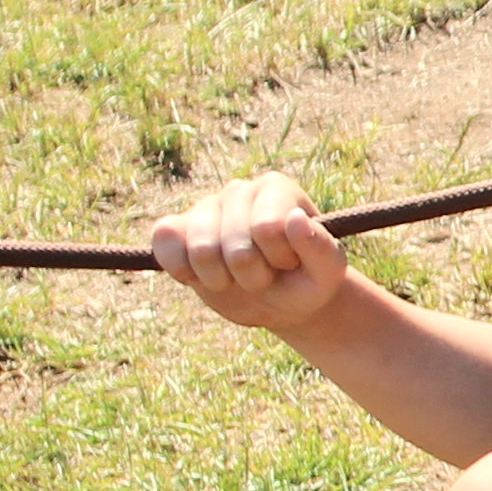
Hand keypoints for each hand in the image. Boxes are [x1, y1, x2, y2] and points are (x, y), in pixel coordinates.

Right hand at [151, 173, 355, 331]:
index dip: (278, 258)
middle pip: (233, 244)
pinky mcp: (173, 229)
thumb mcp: (327, 272)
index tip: (291, 263)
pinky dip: (183, 272)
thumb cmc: (306, 281)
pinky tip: (204, 276)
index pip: (267, 227)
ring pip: (199, 249)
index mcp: (277, 189)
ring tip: (237, 277)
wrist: (276, 301)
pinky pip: (164, 244)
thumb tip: (295, 220)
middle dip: (250, 275)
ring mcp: (202, 207)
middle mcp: (238, 190)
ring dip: (220, 279)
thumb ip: (320, 248)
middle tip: (264, 276)